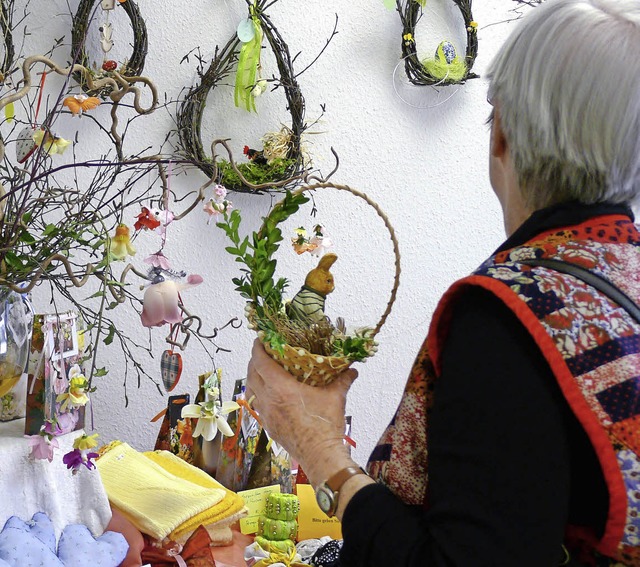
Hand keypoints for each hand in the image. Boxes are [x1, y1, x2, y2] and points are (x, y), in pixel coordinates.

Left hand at [246, 339, 358, 485]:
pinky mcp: (268, 426)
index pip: (261, 362)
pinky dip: (258, 394)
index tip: (260, 339)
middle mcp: (269, 400)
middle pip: (251, 374)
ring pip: (250, 390)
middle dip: (254, 360)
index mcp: (281, 389)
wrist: (321, 456)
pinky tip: (269, 392)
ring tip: (263, 370)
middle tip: (264, 352)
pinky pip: (256, 404)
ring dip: (253, 377)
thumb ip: (343, 379)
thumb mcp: (335, 397)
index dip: (258, 348)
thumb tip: (352, 369)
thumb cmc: (326, 426)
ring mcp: (266, 415)